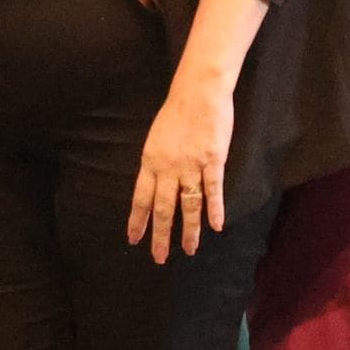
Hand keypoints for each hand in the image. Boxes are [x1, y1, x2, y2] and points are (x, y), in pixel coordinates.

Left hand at [129, 60, 241, 258]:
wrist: (198, 92)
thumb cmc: (177, 112)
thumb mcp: (157, 138)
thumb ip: (157, 163)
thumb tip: (156, 184)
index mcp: (151, 161)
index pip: (141, 198)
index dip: (138, 220)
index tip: (134, 239)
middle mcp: (168, 168)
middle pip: (163, 208)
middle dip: (161, 236)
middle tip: (159, 257)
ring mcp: (191, 166)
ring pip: (188, 205)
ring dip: (190, 230)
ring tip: (190, 249)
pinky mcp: (213, 161)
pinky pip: (212, 190)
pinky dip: (214, 209)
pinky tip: (216, 226)